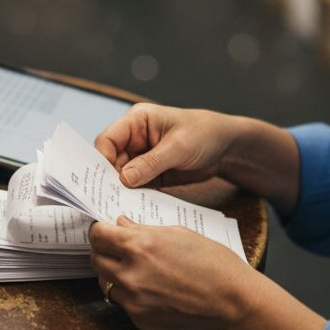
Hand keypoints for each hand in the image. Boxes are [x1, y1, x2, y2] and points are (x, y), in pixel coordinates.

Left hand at [90, 215, 261, 329]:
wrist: (235, 305)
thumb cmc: (215, 265)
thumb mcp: (181, 234)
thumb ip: (145, 229)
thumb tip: (122, 224)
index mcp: (139, 246)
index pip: (98, 235)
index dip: (99, 230)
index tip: (104, 230)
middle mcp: (130, 274)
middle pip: (96, 259)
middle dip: (103, 250)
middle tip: (116, 247)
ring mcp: (133, 300)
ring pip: (105, 283)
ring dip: (113, 274)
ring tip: (135, 269)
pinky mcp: (139, 320)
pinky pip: (123, 304)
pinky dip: (130, 295)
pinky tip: (151, 289)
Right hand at [96, 104, 301, 211]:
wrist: (228, 148)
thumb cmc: (205, 134)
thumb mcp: (178, 147)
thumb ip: (151, 163)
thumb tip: (123, 179)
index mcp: (137, 121)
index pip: (107, 140)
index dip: (101, 160)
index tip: (103, 181)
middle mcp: (135, 138)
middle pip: (110, 160)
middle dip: (109, 179)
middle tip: (108, 200)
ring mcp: (141, 157)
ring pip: (120, 176)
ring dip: (121, 191)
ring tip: (121, 207)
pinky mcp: (150, 174)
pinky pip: (135, 186)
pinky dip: (134, 196)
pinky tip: (135, 207)